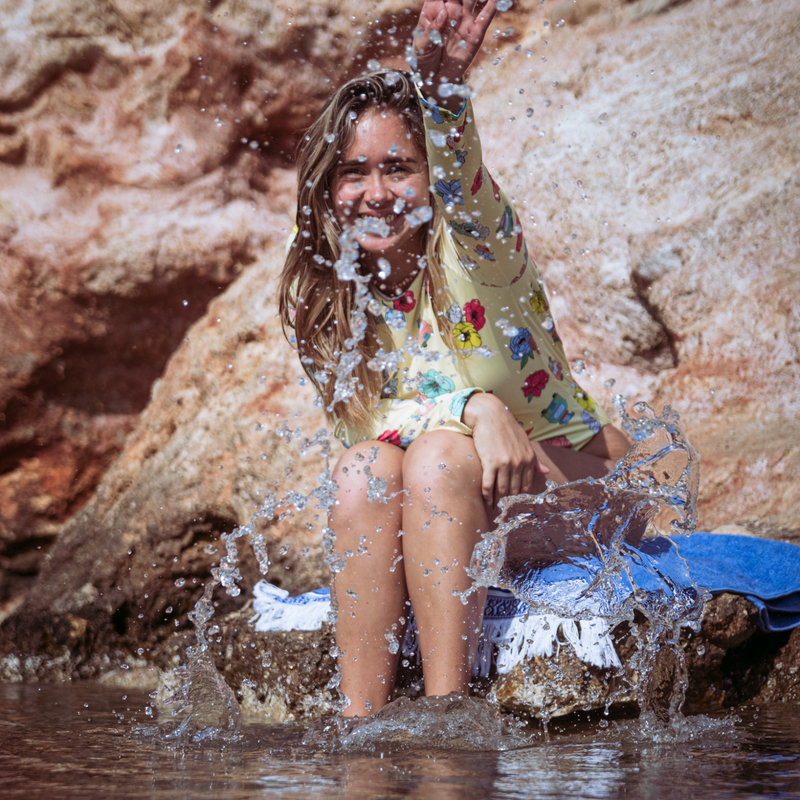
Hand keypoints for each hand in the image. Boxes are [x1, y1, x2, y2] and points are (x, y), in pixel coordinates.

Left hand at [412, 0, 497, 86]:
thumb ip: (430, 31)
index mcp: (433, 10)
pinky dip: (494, 3)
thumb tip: (443, 13)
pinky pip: (487, 15)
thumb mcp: (421, 47)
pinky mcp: (476, 33)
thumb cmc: (424, 62)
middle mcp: (451, 11)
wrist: (437, 81)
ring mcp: (464, 21)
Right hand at [462, 392, 548, 507]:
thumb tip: (546, 472)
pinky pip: (488, 485)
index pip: (526, 485)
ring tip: (494, 507)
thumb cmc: (507, 427)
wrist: (489, 414)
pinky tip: (486, 500)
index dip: (520, 496)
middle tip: (503, 509)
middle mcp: (519, 463)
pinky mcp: (490, 463)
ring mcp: (504, 464)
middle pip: (514, 490)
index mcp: (529, 458)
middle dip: (509, 501)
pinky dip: (487, 495)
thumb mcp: (524, 442)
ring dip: (498, 501)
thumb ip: (535, 459)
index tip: (514, 502)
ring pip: (502, 490)